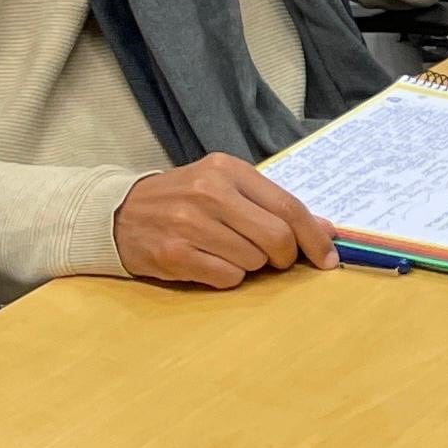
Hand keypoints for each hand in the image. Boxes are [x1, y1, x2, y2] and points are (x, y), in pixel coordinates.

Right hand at [114, 153, 337, 286]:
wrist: (119, 214)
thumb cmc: (183, 201)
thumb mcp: (226, 188)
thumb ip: (273, 206)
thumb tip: (325, 230)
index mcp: (228, 169)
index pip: (288, 207)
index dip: (315, 237)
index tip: (328, 257)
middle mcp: (209, 191)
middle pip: (277, 237)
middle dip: (285, 256)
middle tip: (275, 260)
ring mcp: (189, 223)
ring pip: (253, 261)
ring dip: (250, 265)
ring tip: (226, 251)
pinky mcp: (174, 254)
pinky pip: (227, 277)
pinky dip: (228, 277)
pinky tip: (209, 262)